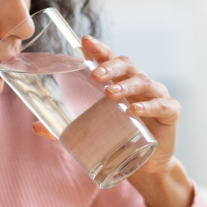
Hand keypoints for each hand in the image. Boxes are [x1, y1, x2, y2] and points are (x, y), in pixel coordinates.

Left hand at [31, 35, 192, 206]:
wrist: (147, 164)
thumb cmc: (118, 137)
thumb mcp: (91, 130)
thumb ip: (64, 128)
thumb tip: (35, 126)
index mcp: (119, 81)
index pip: (108, 58)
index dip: (98, 48)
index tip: (84, 41)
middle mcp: (138, 82)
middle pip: (127, 65)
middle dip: (110, 66)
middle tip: (96, 75)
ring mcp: (156, 95)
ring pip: (143, 81)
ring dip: (127, 86)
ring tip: (111, 93)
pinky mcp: (171, 111)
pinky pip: (162, 104)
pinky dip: (150, 106)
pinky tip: (136, 110)